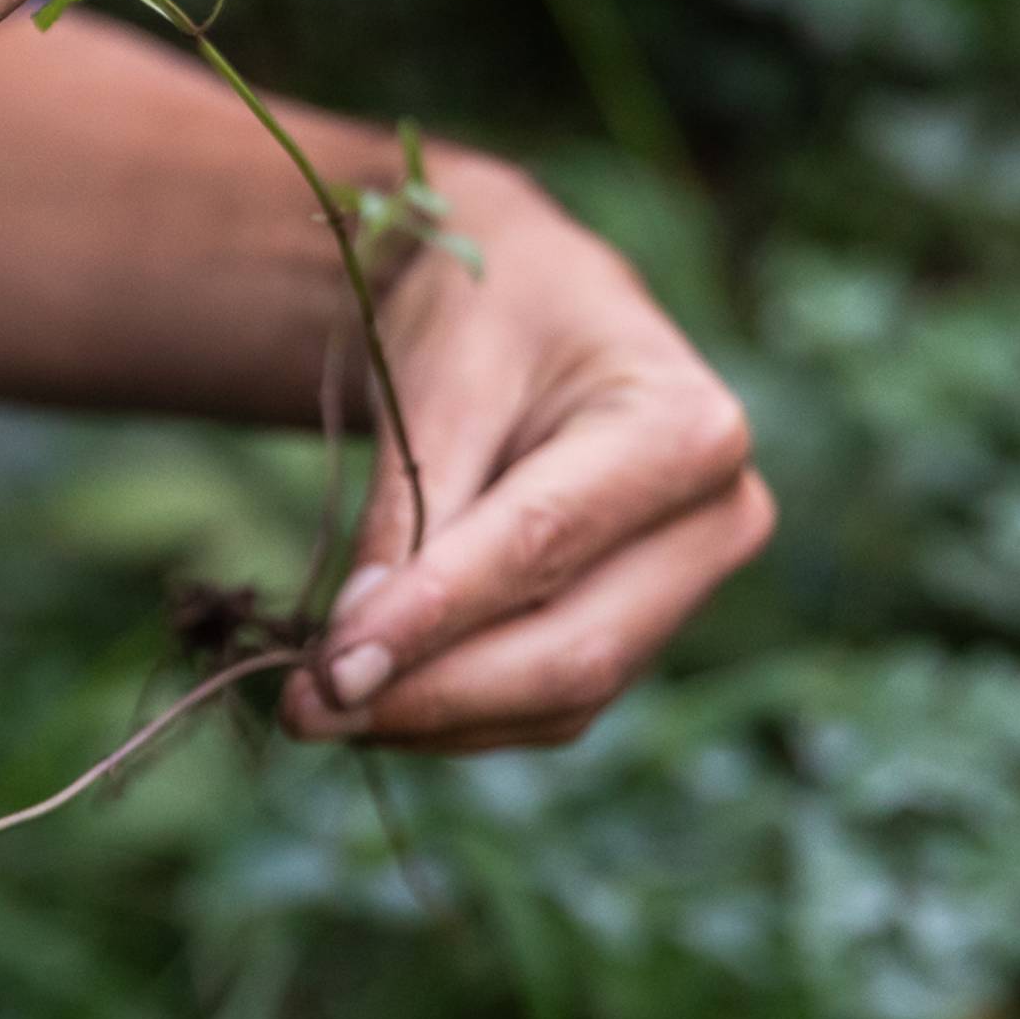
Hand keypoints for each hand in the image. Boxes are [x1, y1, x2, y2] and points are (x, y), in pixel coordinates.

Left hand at [282, 159, 770, 752]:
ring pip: (562, 697)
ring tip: (318, 708)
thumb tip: (353, 652)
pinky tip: (376, 699)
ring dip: (435, 718)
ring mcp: (687, 585)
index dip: (432, 616)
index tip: (330, 669)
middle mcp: (715, 519)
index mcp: (684, 427)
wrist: (531, 299)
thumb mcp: (440, 376)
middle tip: (305, 711)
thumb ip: (408, 508)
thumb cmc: (489, 310)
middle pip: (573, 649)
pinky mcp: (643, 630)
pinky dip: (458, 715)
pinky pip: (552, 705)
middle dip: (432, 694)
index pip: (542, 544)